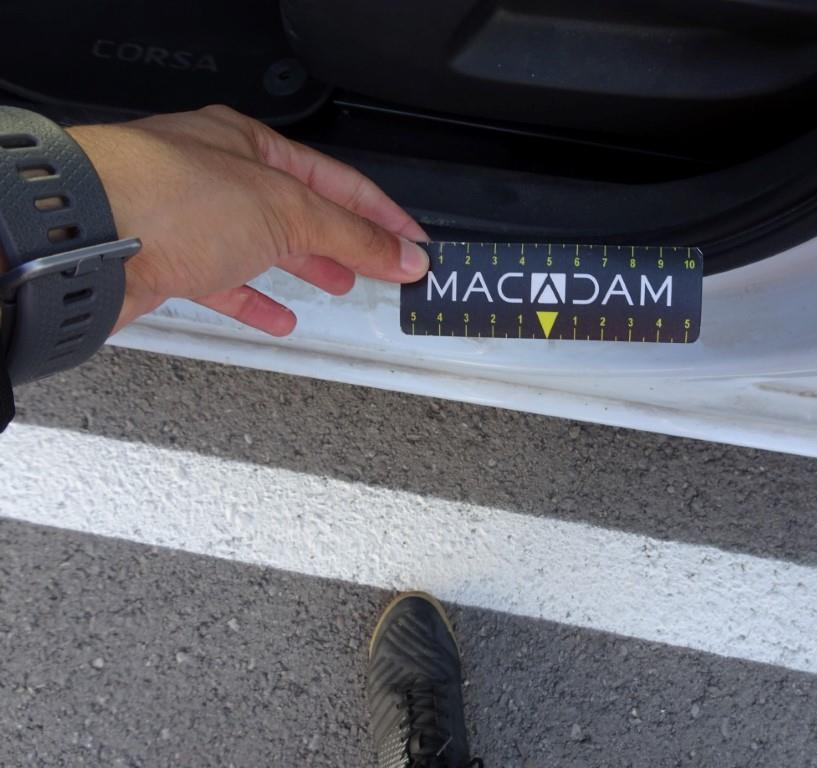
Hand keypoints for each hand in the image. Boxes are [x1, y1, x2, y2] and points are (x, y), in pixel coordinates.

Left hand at [68, 105, 428, 336]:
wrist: (87, 240)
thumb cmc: (166, 197)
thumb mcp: (285, 210)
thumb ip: (351, 235)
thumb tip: (402, 253)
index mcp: (250, 145)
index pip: (336, 181)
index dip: (381, 214)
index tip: (410, 242)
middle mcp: (217, 176)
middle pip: (301, 211)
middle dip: (346, 240)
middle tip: (381, 264)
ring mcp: (190, 220)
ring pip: (264, 246)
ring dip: (306, 267)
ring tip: (339, 285)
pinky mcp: (167, 262)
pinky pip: (224, 283)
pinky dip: (257, 300)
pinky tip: (277, 317)